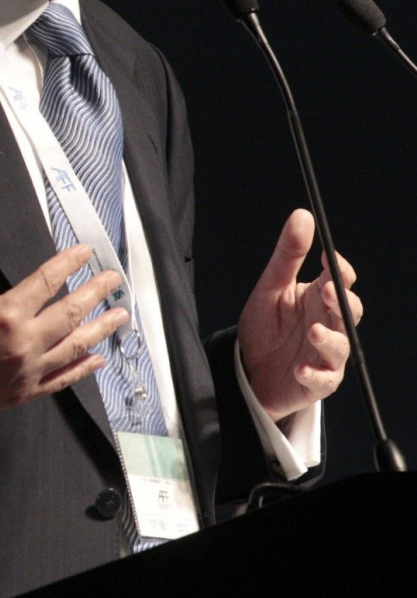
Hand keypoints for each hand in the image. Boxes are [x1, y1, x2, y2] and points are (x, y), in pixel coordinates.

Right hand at [0, 201, 128, 428]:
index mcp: (5, 314)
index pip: (47, 282)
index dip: (69, 263)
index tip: (86, 252)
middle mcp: (22, 344)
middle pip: (69, 314)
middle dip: (95, 294)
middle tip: (114, 280)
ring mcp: (25, 371)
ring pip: (73, 347)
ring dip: (100, 330)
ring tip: (120, 316)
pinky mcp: (22, 392)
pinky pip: (61, 380)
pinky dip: (82, 369)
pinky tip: (97, 360)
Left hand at [237, 208, 362, 422]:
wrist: (247, 368)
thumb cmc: (265, 326)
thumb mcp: (271, 286)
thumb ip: (288, 254)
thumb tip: (303, 215)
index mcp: (317, 298)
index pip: (340, 280)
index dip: (339, 269)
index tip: (328, 257)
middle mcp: (327, 324)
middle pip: (350, 311)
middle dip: (341, 301)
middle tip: (325, 291)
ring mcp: (325, 354)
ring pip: (341, 345)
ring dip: (330, 339)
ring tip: (313, 331)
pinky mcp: (317, 381)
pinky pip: (324, 380)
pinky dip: (315, 374)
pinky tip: (300, 368)